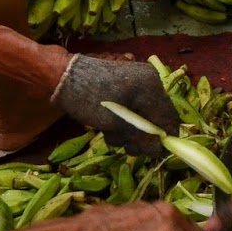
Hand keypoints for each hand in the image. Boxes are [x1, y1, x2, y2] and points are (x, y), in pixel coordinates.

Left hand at [50, 55, 179, 152]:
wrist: (62, 77)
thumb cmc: (89, 99)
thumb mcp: (116, 123)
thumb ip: (141, 137)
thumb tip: (159, 150)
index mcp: (151, 87)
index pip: (169, 118)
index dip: (163, 139)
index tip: (151, 153)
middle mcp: (149, 83)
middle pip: (156, 119)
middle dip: (141, 137)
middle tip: (125, 146)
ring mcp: (137, 84)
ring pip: (143, 118)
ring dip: (129, 133)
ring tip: (111, 135)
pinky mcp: (125, 88)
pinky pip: (133, 110)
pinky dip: (123, 123)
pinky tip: (107, 127)